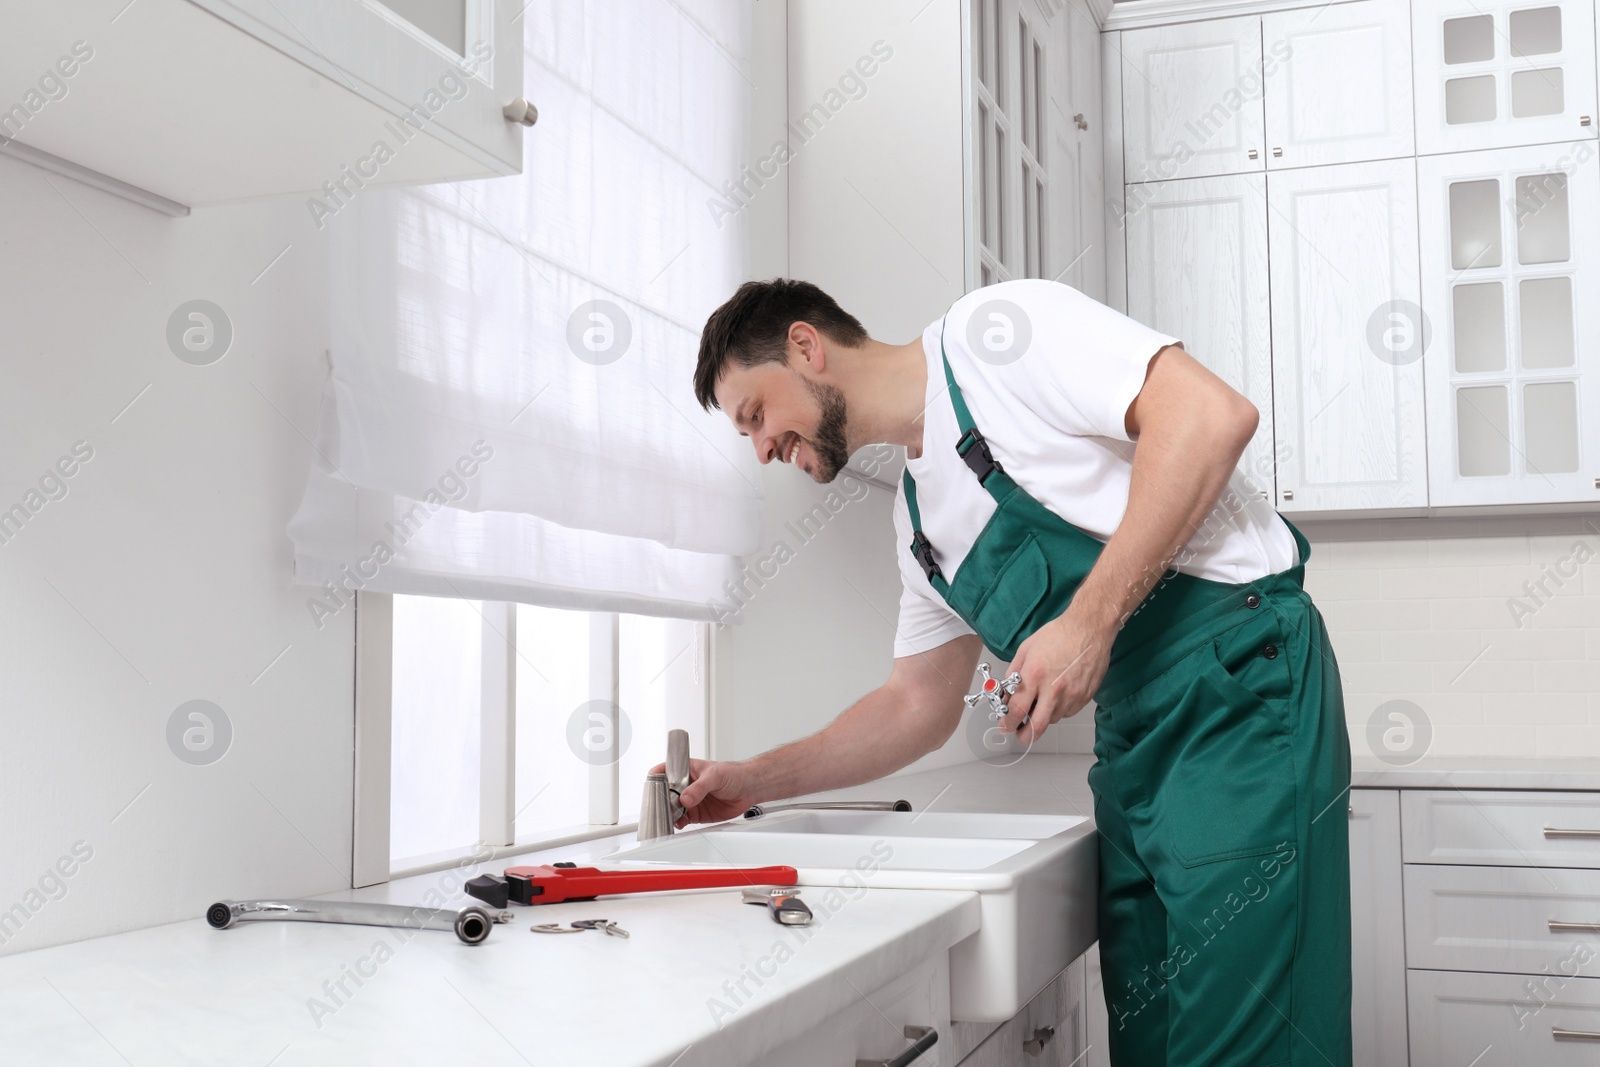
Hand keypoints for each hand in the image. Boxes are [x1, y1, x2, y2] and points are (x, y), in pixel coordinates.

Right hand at [647, 757, 758, 828]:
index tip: (652, 787)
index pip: (665, 771)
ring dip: (669, 813)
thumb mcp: (715, 776)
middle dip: (661, 800)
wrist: (749, 788)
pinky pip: (683, 819)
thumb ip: (699, 788)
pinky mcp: (697, 813)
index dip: (656, 778)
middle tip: (661, 806)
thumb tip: (685, 798)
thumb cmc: (733, 774)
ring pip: (673, 808)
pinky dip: (679, 823)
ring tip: (669, 817)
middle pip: (666, 793)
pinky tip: (678, 823)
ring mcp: (691, 800)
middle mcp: (686, 785)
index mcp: (686, 770)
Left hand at [999, 607, 1113, 743]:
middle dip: (1024, 736)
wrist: (1089, 629)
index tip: (1004, 725)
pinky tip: (1058, 693)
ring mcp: (1072, 695)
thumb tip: (1007, 693)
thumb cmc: (1058, 635)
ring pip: (1052, 720)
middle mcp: (1054, 689)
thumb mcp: (1026, 649)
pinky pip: (1067, 712)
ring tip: (1042, 700)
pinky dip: (1058, 709)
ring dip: (1042, 716)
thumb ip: (1013, 673)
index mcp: (1035, 674)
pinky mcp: (1084, 697)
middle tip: (1019, 734)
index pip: (1017, 710)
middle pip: (1036, 727)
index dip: (1008, 722)